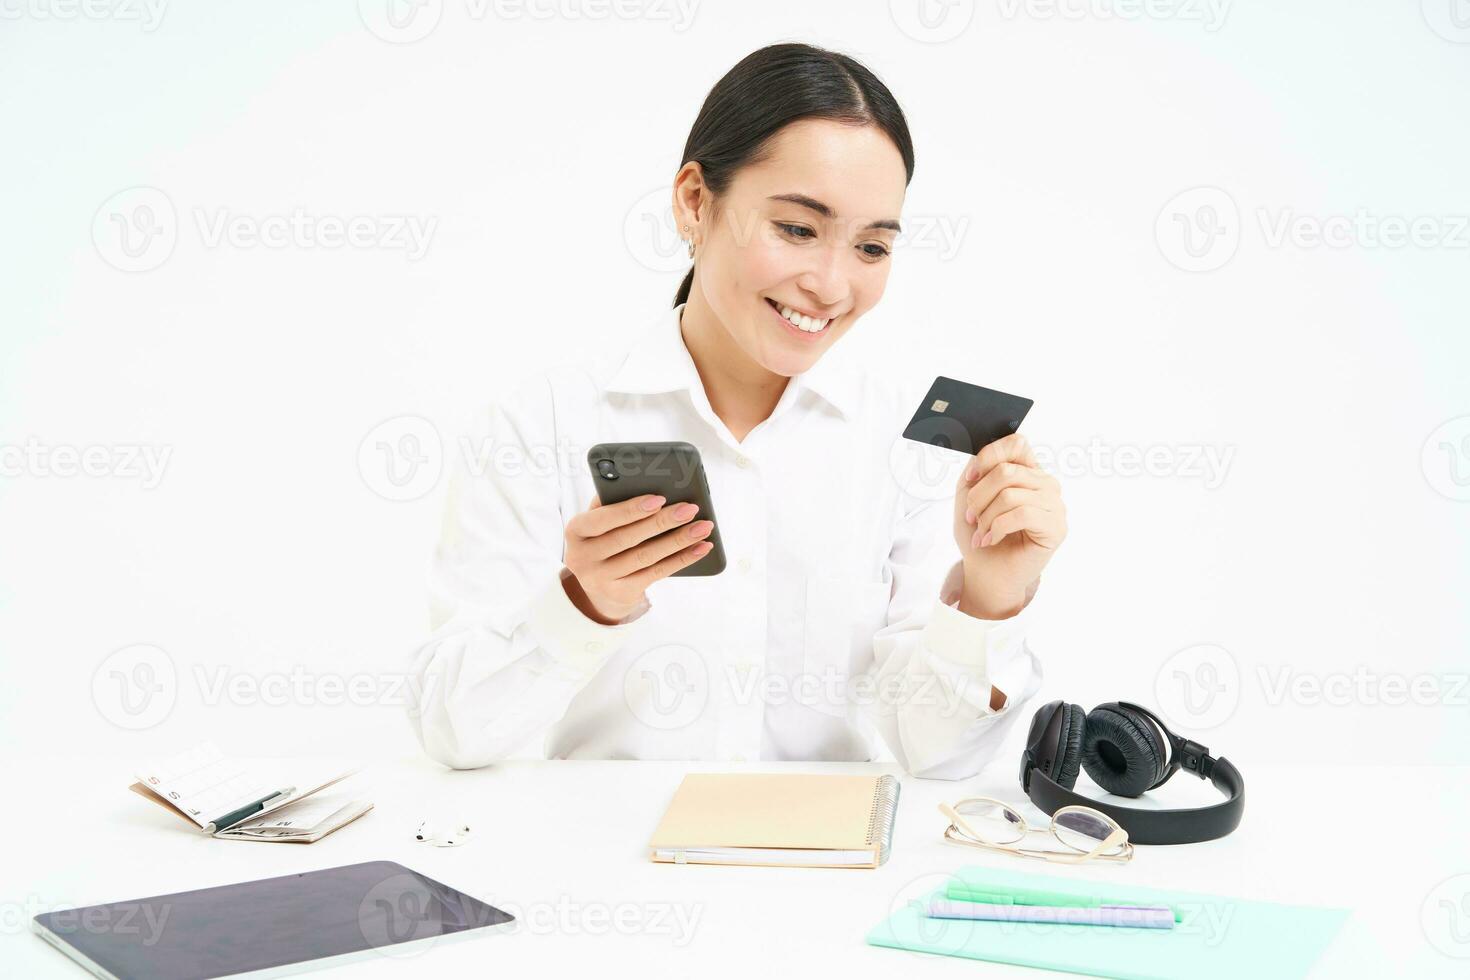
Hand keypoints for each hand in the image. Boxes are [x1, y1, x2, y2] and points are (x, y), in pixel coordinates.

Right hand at [563, 494, 713, 623]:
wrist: (595, 586)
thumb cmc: (602, 539)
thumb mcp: (596, 521)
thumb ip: (611, 501)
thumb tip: (641, 482)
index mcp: (576, 530)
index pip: (603, 519)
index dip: (631, 509)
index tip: (659, 498)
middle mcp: (583, 557)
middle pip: (628, 538)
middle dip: (662, 522)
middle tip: (689, 508)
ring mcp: (601, 579)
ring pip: (645, 557)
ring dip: (678, 540)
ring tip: (702, 527)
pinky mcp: (622, 593)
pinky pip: (657, 573)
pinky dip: (682, 559)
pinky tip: (700, 548)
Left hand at [953, 433, 1065, 618]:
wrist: (987, 572)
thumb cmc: (980, 534)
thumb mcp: (968, 496)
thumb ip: (976, 471)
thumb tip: (982, 458)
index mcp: (1027, 471)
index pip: (1017, 443)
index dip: (988, 457)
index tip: (970, 480)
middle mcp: (1045, 484)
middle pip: (1007, 471)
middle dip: (979, 497)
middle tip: (971, 517)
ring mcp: (1054, 505)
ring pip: (1011, 494)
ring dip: (986, 516)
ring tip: (981, 533)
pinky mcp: (1057, 527)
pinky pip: (1023, 514)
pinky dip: (998, 528)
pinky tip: (991, 539)